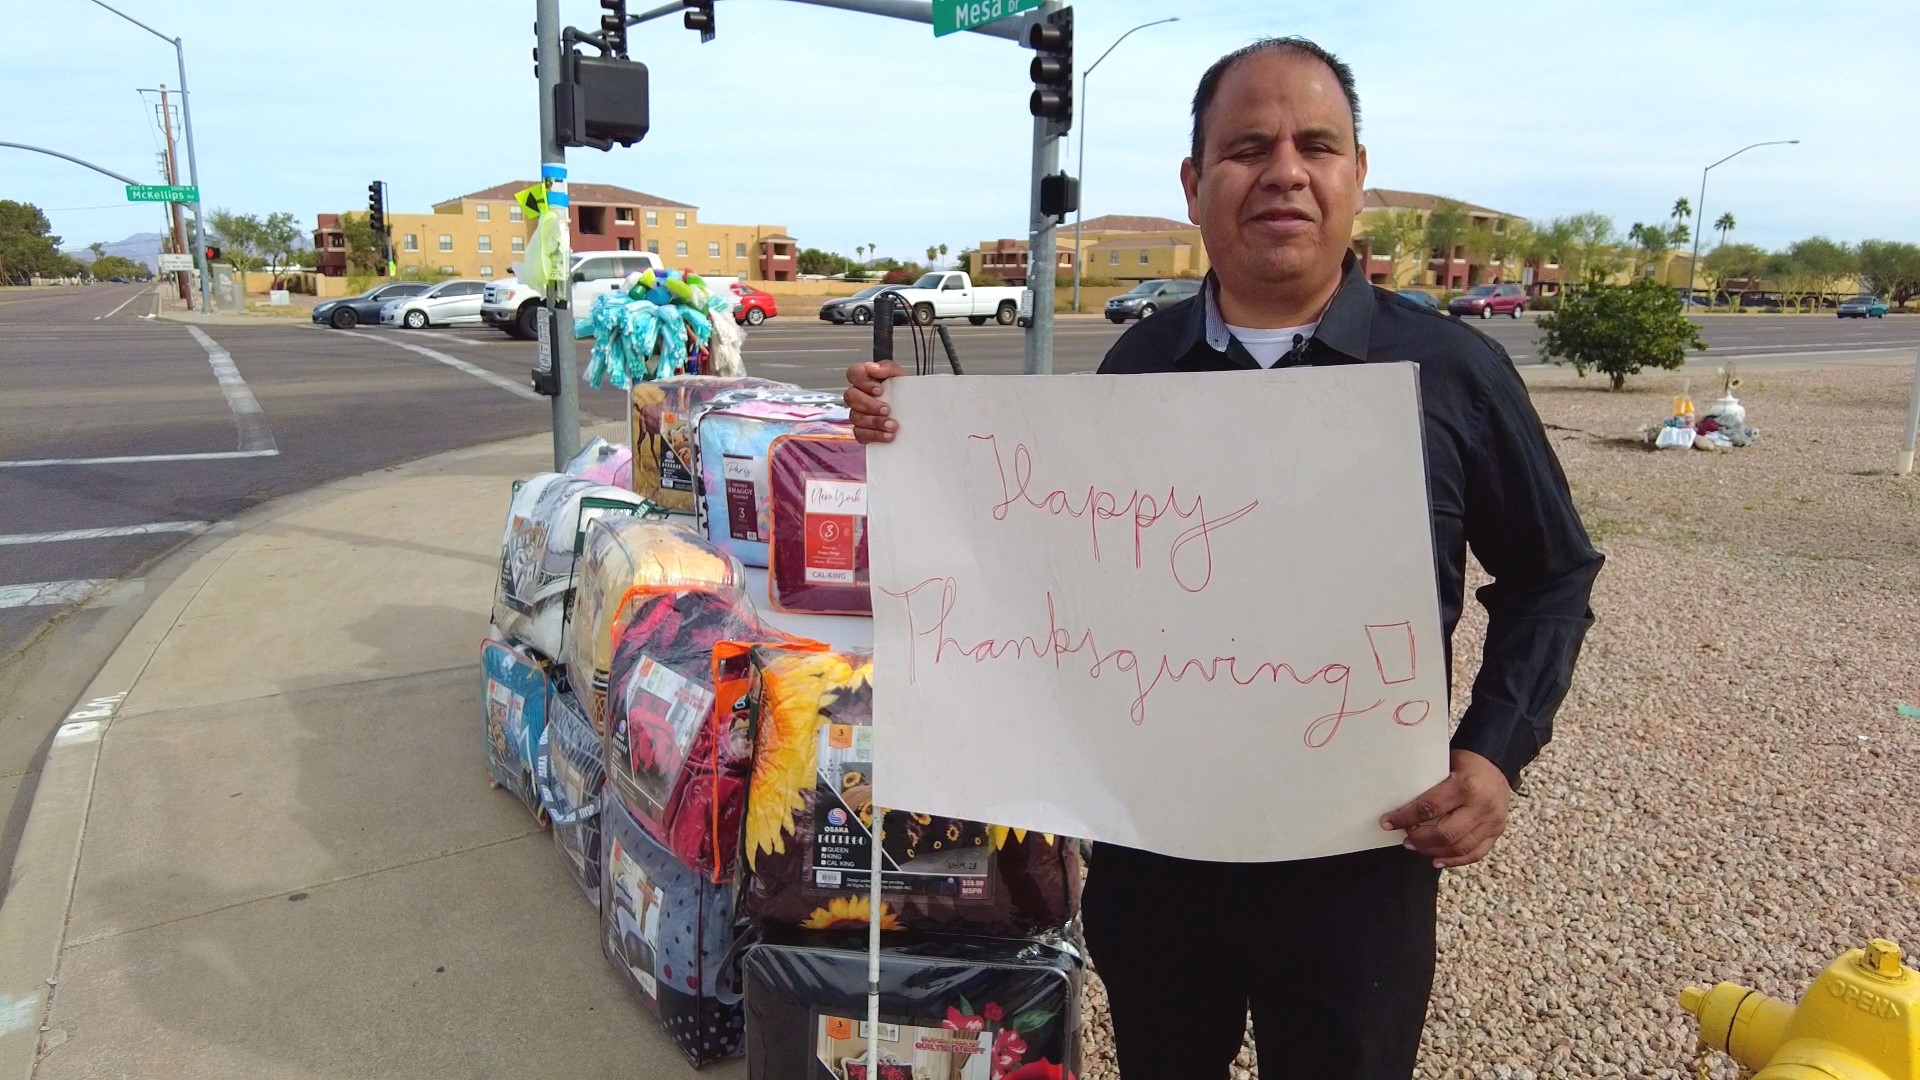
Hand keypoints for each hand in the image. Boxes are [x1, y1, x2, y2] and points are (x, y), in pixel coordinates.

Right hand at [844, 360, 906, 443]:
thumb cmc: (905, 394)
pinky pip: (860, 434)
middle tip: (886, 409)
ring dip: (875, 421)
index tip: (879, 389)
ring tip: (892, 424)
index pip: (853, 373)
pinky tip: (888, 435)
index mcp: (867, 380)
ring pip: (855, 417)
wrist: (917, 415)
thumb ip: (887, 367)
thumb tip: (873, 368)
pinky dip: (875, 435)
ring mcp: (859, 414)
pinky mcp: (862, 431)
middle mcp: (859, 396)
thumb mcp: (901, 376)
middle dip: (869, 404)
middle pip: (850, 396)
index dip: (862, 381)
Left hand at [1381, 749, 1510, 869]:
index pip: (1429, 807)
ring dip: (1433, 851)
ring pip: (1459, 847)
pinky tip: (1437, 860)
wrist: (1495, 763)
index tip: (1388, 822)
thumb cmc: (1465, 763)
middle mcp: (1481, 806)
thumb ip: (1428, 785)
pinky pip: (1475, 853)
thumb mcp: (1444, 765)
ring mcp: (1492, 821)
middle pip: (1445, 833)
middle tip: (1405, 838)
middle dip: (1419, 839)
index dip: (1405, 817)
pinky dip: (1455, 860)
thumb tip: (1399, 805)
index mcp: (1465, 786)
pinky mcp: (1498, 831)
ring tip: (1416, 847)